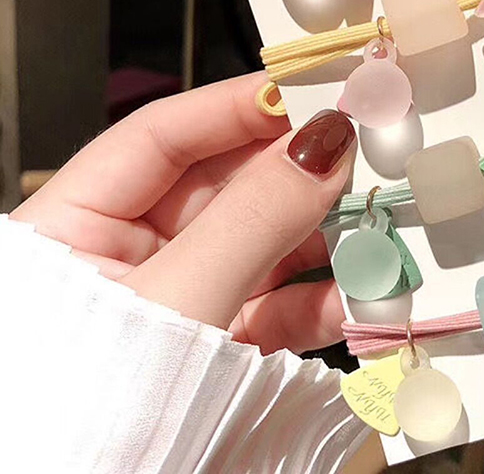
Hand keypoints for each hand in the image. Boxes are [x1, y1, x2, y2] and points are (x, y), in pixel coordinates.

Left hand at [12, 73, 355, 354]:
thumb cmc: (86, 415)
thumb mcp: (175, 305)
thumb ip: (252, 219)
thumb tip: (327, 140)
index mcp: (78, 222)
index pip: (164, 136)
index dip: (240, 107)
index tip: (315, 92)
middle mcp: (127, 253)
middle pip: (224, 187)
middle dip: (298, 177)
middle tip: (368, 156)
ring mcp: (180, 299)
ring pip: (261, 245)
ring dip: (324, 240)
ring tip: (382, 227)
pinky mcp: (217, 345)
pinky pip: (274, 306)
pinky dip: (321, 302)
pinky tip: (364, 299)